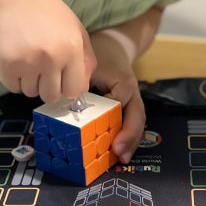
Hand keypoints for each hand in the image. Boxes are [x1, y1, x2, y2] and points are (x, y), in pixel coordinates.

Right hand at [0, 0, 95, 102]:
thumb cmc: (45, 12)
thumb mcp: (75, 29)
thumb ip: (85, 59)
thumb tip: (82, 87)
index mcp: (71, 48)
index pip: (73, 90)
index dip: (67, 85)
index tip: (61, 77)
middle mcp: (51, 58)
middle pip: (51, 96)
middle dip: (47, 86)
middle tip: (42, 67)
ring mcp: (27, 62)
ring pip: (30, 93)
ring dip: (30, 81)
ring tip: (28, 58)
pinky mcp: (6, 64)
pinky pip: (13, 87)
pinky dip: (14, 78)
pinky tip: (16, 59)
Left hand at [89, 31, 146, 163]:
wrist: (113, 46)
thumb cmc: (99, 56)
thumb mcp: (89, 66)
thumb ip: (81, 86)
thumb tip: (68, 107)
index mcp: (124, 82)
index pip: (124, 101)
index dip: (120, 122)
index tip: (113, 141)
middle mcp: (132, 93)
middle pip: (136, 117)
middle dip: (129, 137)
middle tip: (119, 155)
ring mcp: (133, 100)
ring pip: (136, 122)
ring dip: (130, 141)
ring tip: (121, 159)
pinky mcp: (128, 105)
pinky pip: (129, 121)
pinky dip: (126, 136)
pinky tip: (119, 150)